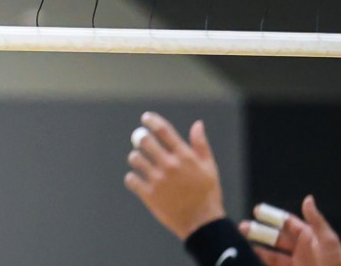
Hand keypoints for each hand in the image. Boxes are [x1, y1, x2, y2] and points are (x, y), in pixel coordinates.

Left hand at [124, 113, 227, 240]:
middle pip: (144, 141)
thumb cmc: (207, 194)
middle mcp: (169, 166)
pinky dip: (133, 178)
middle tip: (143, 142)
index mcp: (184, 157)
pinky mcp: (149, 194)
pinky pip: (131, 179)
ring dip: (136, 159)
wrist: (202, 223)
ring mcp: (157, 180)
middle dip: (142, 139)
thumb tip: (197, 124)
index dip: (152, 121)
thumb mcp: (210, 168)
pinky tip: (139, 180)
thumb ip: (201, 144)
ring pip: (135, 159)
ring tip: (143, 163)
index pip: (163, 131)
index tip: (146, 118)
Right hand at [242, 197, 340, 265]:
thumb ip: (316, 220)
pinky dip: (260, 262)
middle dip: (258, 232)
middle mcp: (300, 250)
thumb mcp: (328, 241)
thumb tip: (308, 199)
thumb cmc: (337, 265)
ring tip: (241, 244)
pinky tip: (251, 258)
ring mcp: (295, 264)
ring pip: (271, 254)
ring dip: (256, 249)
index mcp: (309, 237)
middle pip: (275, 238)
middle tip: (242, 227)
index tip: (256, 210)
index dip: (272, 216)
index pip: (287, 223)